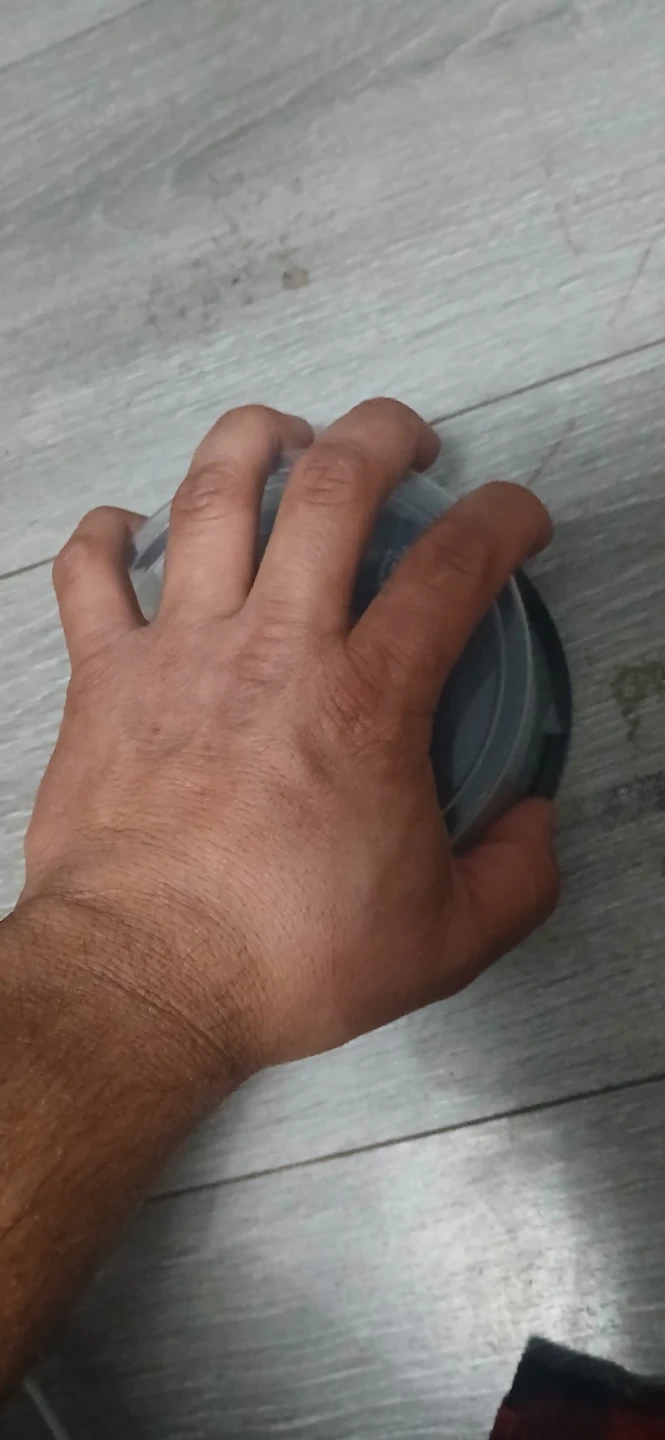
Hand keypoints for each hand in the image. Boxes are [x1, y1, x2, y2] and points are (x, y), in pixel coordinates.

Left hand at [23, 399, 557, 1092]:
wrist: (147, 980)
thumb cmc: (287, 958)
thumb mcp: (445, 940)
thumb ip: (518, 875)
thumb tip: (538, 820)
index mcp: (368, 698)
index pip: (456, 565)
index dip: (503, 517)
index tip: (516, 517)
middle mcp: (276, 646)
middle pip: (332, 485)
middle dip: (381, 433)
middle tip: (405, 439)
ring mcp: (181, 650)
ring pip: (212, 495)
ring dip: (253, 440)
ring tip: (281, 433)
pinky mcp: (104, 676)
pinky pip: (89, 572)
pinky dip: (106, 534)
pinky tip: (129, 529)